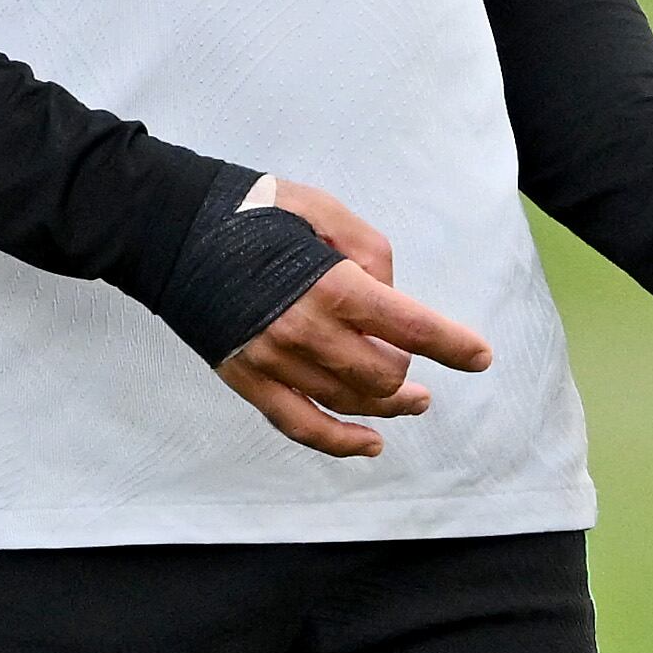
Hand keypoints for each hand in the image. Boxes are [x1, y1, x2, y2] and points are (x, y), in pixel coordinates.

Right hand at [217, 178, 493, 459]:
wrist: (171, 229)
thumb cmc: (250, 209)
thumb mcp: (321, 206)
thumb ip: (367, 249)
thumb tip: (388, 295)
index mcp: (331, 285)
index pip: (410, 327)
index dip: (453, 345)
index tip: (480, 357)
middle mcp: (306, 332)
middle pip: (382, 375)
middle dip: (408, 370)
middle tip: (414, 361)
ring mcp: (274, 362)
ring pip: (348, 403)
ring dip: (388, 407)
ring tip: (412, 402)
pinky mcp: (248, 379)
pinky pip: (301, 426)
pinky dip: (340, 443)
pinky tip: (370, 445)